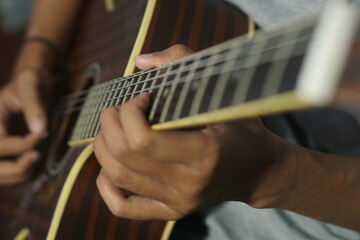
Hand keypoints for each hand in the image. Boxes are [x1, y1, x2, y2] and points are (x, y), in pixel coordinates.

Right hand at [0, 41, 53, 184]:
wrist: (32, 83)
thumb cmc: (30, 80)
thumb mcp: (31, 85)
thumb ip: (34, 105)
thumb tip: (40, 130)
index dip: (22, 145)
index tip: (44, 133)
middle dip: (17, 167)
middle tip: (37, 154)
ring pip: (1, 175)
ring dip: (21, 172)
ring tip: (37, 154)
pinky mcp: (4, 153)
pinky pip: (9, 174)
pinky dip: (23, 173)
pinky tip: (34, 157)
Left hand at [94, 45, 293, 219]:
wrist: (258, 170)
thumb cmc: (242, 129)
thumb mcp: (224, 90)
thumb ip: (183, 63)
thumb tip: (140, 61)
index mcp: (205, 153)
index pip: (143, 139)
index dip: (130, 112)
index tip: (142, 98)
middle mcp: (189, 183)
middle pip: (125, 156)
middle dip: (111, 124)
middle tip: (120, 109)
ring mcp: (179, 201)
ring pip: (119, 177)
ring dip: (104, 147)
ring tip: (114, 129)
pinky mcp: (172, 211)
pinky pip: (125, 208)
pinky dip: (106, 188)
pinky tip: (107, 170)